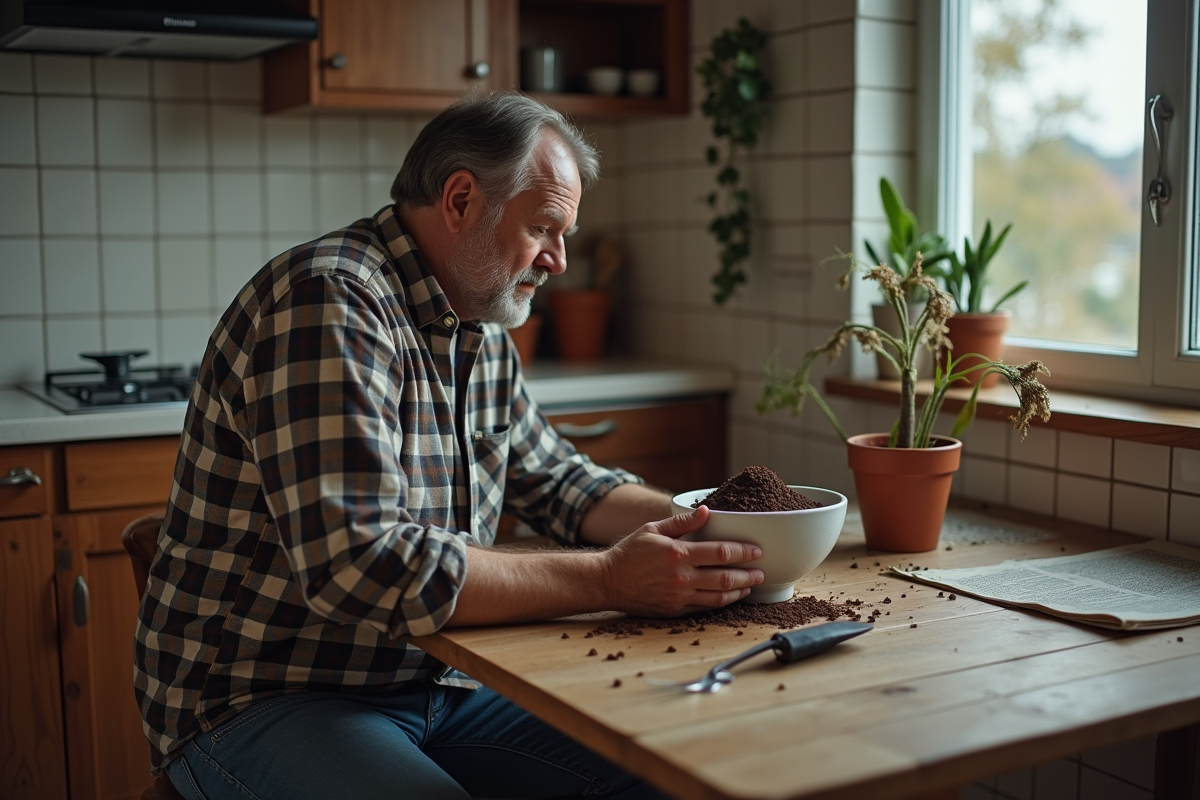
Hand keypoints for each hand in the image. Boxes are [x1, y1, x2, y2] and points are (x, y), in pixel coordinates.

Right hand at [599, 505, 764, 616]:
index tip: (757, 551)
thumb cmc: (629, 553)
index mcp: (678, 553)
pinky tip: (728, 597)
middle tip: (761, 572)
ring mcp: (678, 596)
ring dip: (738, 592)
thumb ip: (681, 522)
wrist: (607, 581)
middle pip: (725, 578)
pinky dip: (719, 603)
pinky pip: (703, 607)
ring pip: (718, 597)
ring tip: (750, 586)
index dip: (742, 552)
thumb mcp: (652, 529)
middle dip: (748, 575)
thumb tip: (706, 511)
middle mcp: (681, 577)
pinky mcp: (674, 610)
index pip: (720, 553)